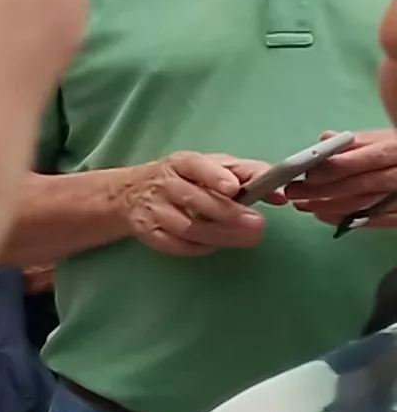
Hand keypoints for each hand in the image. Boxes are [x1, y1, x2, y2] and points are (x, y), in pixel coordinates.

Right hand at [122, 151, 270, 255]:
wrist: (131, 192)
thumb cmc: (185, 178)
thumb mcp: (215, 167)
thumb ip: (249, 174)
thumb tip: (280, 193)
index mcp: (182, 163)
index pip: (196, 166)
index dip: (214, 176)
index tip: (234, 188)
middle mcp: (163, 183)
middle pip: (194, 200)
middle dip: (227, 214)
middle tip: (257, 226)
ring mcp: (152, 209)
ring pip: (185, 226)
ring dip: (218, 235)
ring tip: (246, 239)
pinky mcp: (145, 231)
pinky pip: (171, 244)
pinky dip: (195, 248)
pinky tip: (214, 245)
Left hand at [268, 128, 396, 226]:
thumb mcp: (386, 139)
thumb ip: (357, 141)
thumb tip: (325, 140)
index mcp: (395, 150)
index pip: (364, 159)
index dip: (335, 167)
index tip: (308, 173)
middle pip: (360, 185)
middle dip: (323, 190)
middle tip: (294, 193)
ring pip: (364, 205)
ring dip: (329, 207)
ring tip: (303, 205)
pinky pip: (373, 220)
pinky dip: (346, 219)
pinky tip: (323, 216)